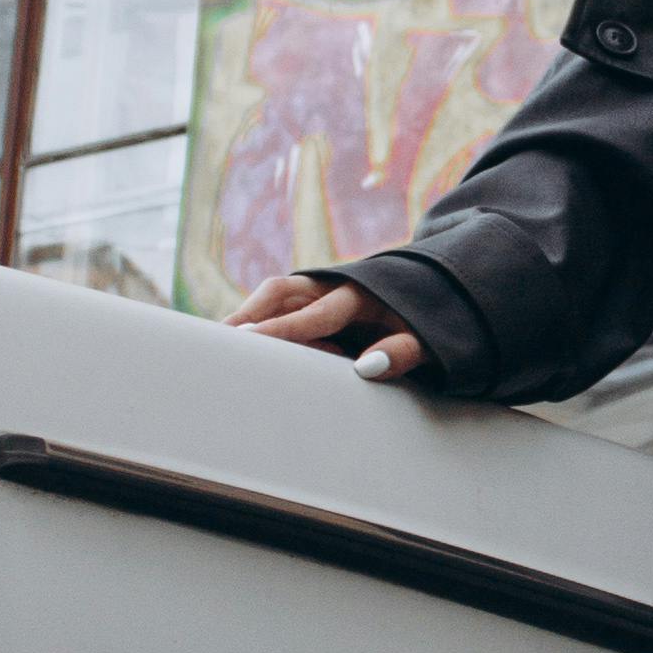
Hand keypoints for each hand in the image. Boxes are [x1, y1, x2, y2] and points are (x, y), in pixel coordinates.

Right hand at [229, 272, 426, 379]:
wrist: (437, 291)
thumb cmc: (431, 324)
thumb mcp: (432, 339)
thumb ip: (404, 352)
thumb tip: (368, 368)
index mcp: (362, 294)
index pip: (315, 314)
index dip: (281, 329)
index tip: (246, 340)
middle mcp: (335, 284)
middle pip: (281, 292)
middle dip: (248, 314)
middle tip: (215, 341)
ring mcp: (321, 287)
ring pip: (274, 295)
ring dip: (247, 315)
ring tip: (216, 343)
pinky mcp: (314, 298)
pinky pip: (280, 305)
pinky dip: (258, 319)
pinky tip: (238, 342)